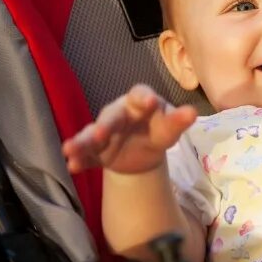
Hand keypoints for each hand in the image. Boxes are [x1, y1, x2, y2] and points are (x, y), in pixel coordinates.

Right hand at [62, 84, 197, 174]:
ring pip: (90, 136)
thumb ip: (178, 121)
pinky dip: (79, 160)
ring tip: (68, 150)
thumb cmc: (158, 130)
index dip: (143, 97)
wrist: (145, 151)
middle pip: (110, 118)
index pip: (140, 95)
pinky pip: (86, 155)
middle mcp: (117, 114)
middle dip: (104, 126)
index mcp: (139, 102)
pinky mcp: (96, 151)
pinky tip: (72, 166)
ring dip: (81, 142)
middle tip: (101, 134)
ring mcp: (103, 132)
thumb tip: (193, 112)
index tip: (149, 101)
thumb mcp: (169, 129)